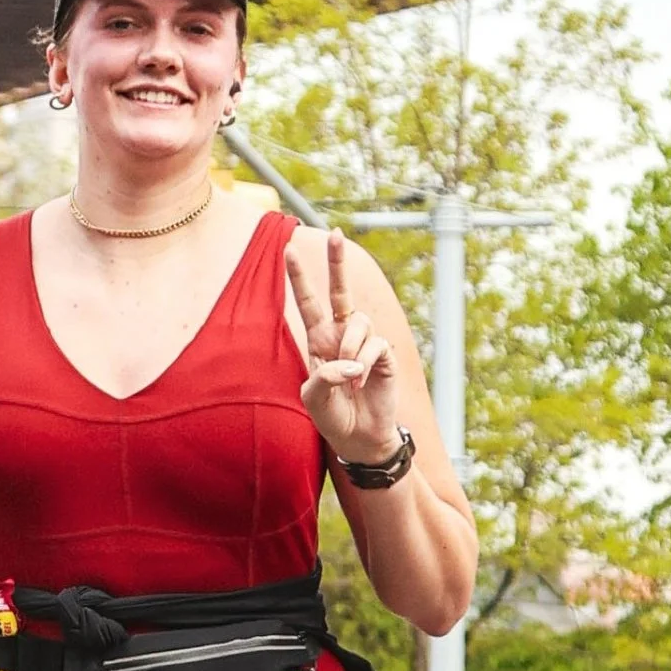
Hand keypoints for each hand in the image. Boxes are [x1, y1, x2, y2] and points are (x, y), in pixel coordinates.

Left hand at [286, 230, 403, 465]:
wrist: (359, 438)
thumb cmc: (332, 417)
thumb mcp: (313, 398)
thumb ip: (321, 377)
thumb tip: (347, 361)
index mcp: (319, 339)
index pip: (308, 302)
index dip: (299, 277)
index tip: (286, 249)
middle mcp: (342, 335)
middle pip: (340, 291)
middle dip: (337, 263)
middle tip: (335, 233)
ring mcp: (365, 343)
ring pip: (359, 322)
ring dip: (350, 349)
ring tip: (349, 377)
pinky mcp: (384, 355)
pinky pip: (374, 345)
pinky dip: (364, 364)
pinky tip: (360, 382)